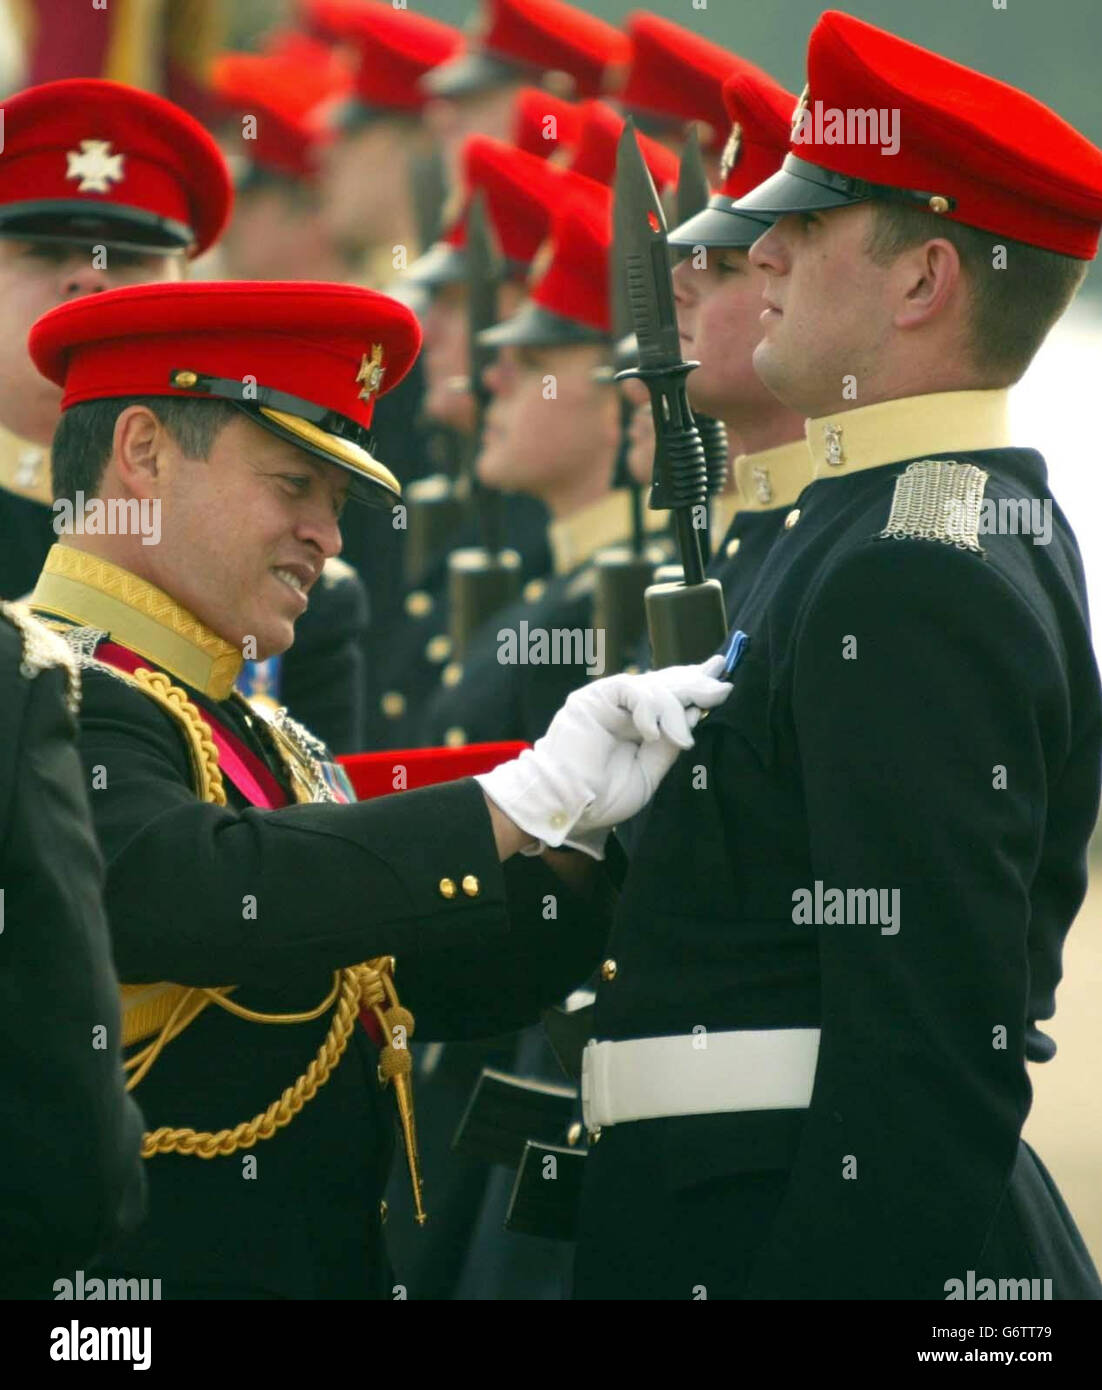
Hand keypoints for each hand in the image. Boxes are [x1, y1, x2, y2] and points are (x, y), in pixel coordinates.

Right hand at [475, 657, 730, 858]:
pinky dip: (648, 708)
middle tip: (721, 689)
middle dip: (696, 684)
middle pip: (665, 683)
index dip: (694, 682)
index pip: (669, 694)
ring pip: (653, 686)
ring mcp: (608, 701)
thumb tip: (696, 714)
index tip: (720, 673)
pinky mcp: (593, 698)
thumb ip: (671, 744)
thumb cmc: (605, 796)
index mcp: (638, 723)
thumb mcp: (651, 770)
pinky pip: (631, 689)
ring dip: (674, 709)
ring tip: (681, 737)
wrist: (573, 808)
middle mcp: (624, 708)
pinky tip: (651, 733)